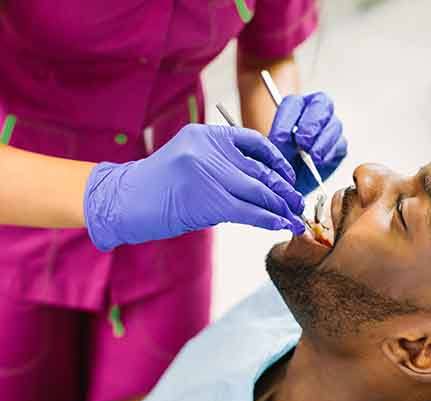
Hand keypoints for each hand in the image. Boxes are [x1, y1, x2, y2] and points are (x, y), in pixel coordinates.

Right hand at [84, 124, 304, 250]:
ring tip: (295, 218)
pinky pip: (249, 211)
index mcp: (206, 134)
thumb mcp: (189, 162)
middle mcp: (209, 149)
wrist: (121, 201)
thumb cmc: (156, 186)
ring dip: (281, 207)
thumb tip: (262, 186)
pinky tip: (281, 226)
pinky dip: (269, 220)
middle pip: (260, 170)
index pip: (254, 141)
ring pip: (258, 191)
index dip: (277, 161)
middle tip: (298, 204)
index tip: (288, 177)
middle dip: (283, 190)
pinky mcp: (209, 200)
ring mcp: (208, 172)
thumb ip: (221, 165)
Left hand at [268, 92, 347, 194]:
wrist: (292, 180)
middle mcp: (315, 110)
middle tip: (303, 143)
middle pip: (321, 103)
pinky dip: (329, 154)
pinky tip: (320, 162)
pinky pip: (339, 145)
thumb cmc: (282, 159)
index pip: (293, 103)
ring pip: (333, 124)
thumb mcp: (275, 150)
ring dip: (322, 142)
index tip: (281, 139)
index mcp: (295, 105)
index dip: (287, 121)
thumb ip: (279, 142)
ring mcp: (330, 125)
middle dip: (311, 124)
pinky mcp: (339, 144)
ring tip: (312, 157)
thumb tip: (283, 141)